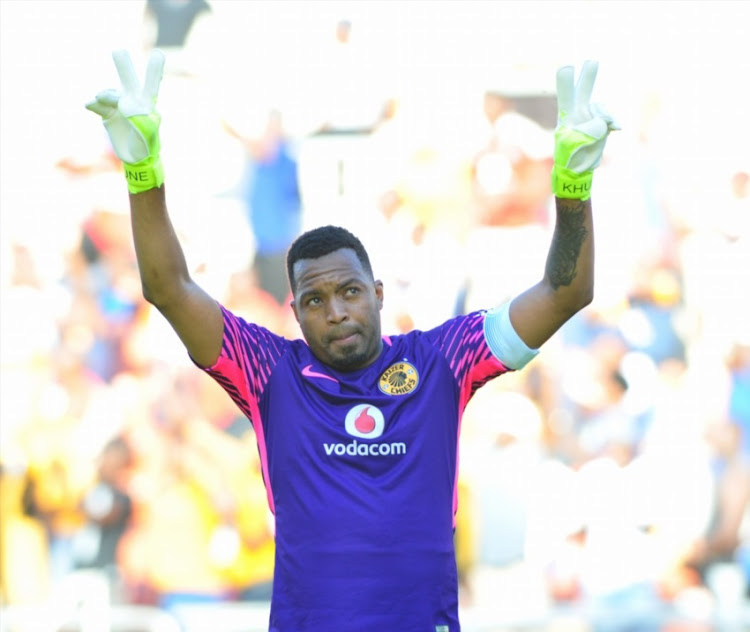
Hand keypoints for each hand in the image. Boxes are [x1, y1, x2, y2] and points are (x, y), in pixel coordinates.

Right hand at [86, 49, 164, 193]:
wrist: (136, 158)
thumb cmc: (146, 144)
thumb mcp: (147, 129)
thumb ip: (135, 112)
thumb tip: (119, 101)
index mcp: (147, 104)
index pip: (151, 83)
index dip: (154, 70)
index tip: (159, 54)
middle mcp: (132, 101)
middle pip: (128, 80)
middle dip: (123, 65)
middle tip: (118, 51)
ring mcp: (119, 106)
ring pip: (109, 95)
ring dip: (105, 96)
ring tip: (100, 99)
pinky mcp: (107, 114)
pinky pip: (98, 106)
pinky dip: (94, 104)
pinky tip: (89, 105)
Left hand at [552, 60, 618, 199]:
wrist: (578, 170)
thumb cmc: (570, 158)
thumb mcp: (575, 145)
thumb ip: (589, 129)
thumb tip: (603, 122)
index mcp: (566, 116)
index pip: (566, 95)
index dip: (566, 82)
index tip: (566, 68)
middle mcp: (578, 113)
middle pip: (583, 90)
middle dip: (588, 76)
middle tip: (592, 61)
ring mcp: (591, 118)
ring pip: (602, 108)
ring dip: (606, 117)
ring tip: (604, 130)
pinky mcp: (602, 125)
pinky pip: (611, 118)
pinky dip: (614, 122)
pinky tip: (617, 129)